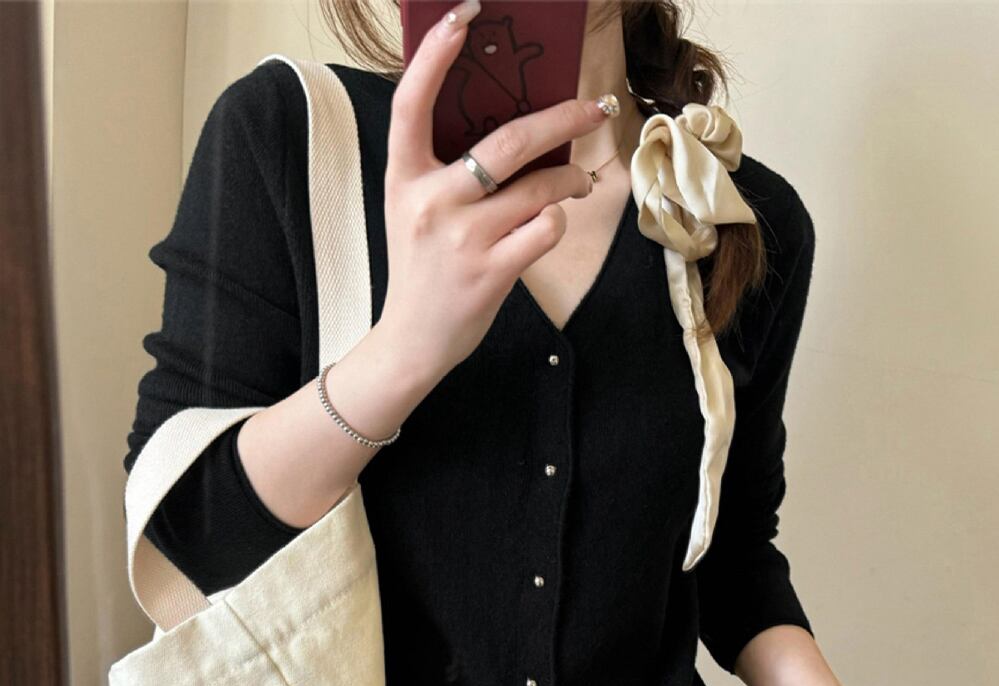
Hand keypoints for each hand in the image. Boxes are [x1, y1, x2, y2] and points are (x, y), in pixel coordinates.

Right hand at [376, 0, 610, 388]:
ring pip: (540, 187)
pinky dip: (556, 222)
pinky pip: (546, 228)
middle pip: (509, 141)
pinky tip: (547, 226)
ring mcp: (463, 239)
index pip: (412, 103)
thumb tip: (516, 125)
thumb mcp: (415, 210)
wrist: (412, 340)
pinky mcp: (492, 271)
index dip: (434, 56)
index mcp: (404, 177)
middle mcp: (431, 202)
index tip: (463, 17)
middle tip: (594, 107)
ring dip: (569, 179)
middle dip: (562, 118)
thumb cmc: (423, 268)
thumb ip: (447, 169)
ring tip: (574, 181)